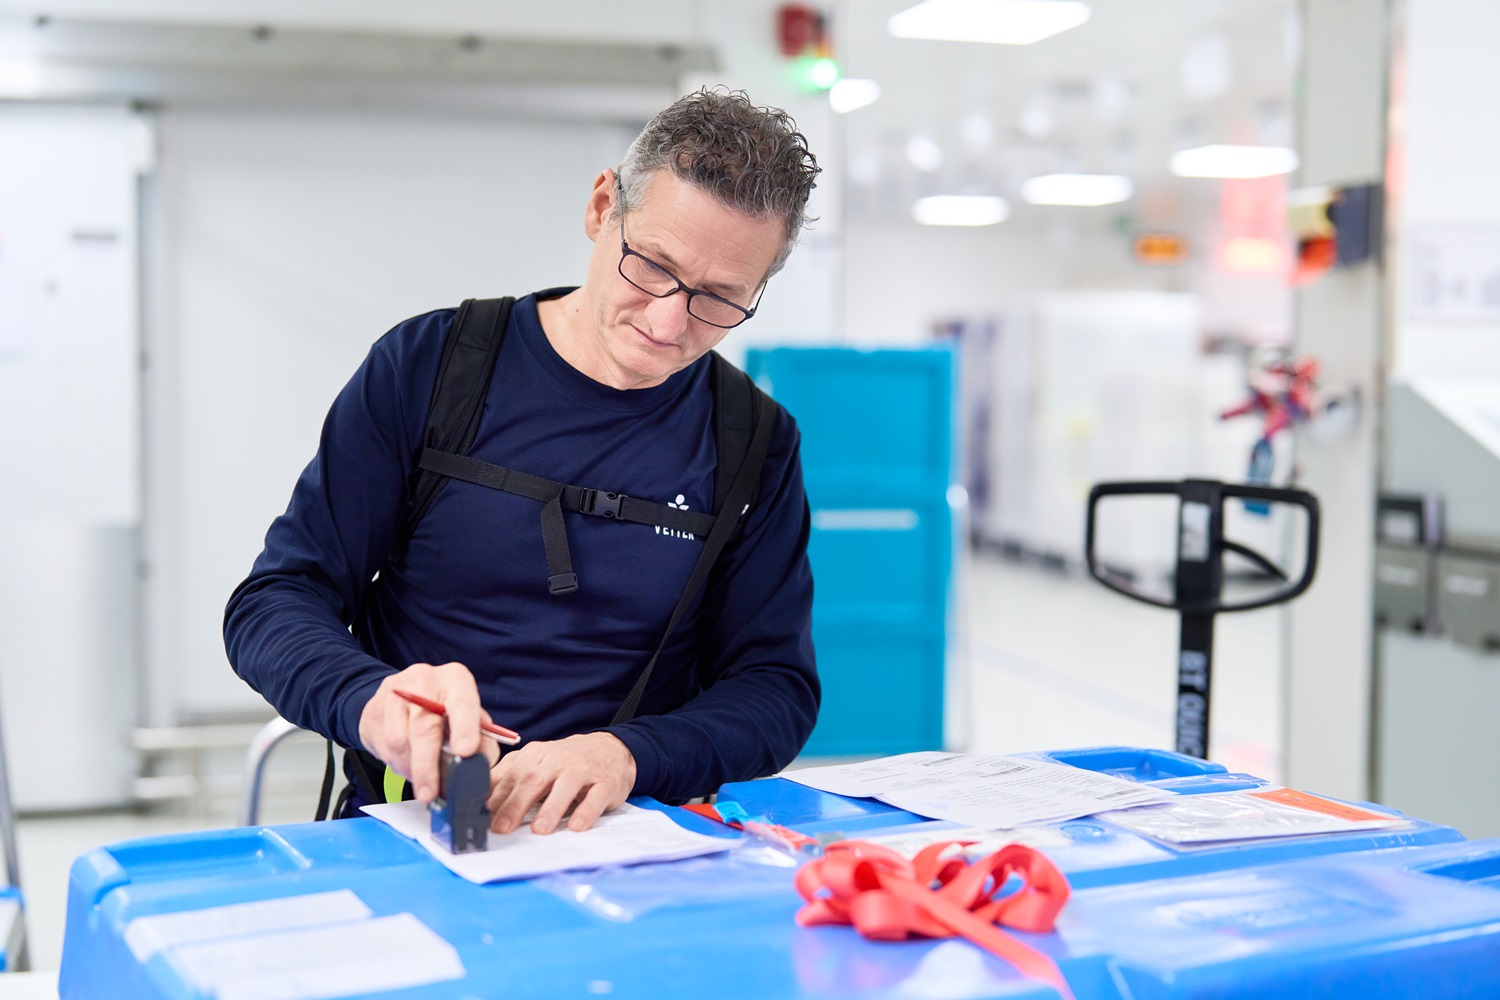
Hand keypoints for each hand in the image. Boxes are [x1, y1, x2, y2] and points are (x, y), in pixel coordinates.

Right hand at [357, 662, 498, 803]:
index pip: (462, 702)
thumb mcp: (469, 718)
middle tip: (430, 793)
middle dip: (427, 766)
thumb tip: (481, 765)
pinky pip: (383, 745)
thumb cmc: (443, 710)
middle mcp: (424, 680)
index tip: (465, 752)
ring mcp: (396, 693)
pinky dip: (395, 763)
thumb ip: (482, 740)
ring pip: (399, 739)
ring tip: (420, 780)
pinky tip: (405, 764)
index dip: (465, 728)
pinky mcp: (374, 709)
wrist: (403, 697)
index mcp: (455, 680)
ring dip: (409, 768)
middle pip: (425, 727)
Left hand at [488, 732, 635, 834]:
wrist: (611, 749)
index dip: (494, 798)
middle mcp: (557, 759)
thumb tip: (478, 803)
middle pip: (533, 780)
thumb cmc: (565, 763)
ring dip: (551, 808)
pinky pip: (596, 796)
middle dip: (515, 805)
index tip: (478, 818)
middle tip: (501, 828)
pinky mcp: (605, 783)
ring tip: (539, 830)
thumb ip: (509, 779)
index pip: (510, 776)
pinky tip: (577, 826)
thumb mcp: (535, 764)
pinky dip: (586, 811)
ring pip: (565, 786)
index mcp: (534, 755)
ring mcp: (582, 770)